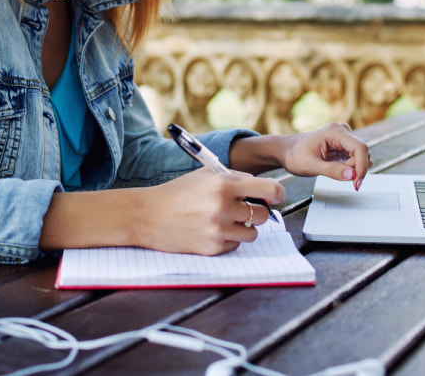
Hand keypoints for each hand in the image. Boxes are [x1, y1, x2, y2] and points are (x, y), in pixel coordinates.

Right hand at [134, 168, 285, 255]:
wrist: (147, 216)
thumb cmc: (177, 193)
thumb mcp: (205, 175)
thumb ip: (234, 178)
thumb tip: (262, 188)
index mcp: (222, 184)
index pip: (268, 189)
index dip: (278, 193)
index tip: (277, 196)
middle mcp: (222, 208)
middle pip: (262, 214)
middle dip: (256, 211)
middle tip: (244, 208)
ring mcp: (218, 230)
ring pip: (252, 233)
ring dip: (244, 227)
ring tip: (226, 220)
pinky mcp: (212, 248)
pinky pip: (236, 245)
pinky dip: (229, 239)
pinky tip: (212, 231)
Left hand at [279, 122, 369, 189]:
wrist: (287, 151)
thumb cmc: (295, 155)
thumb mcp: (311, 166)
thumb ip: (332, 171)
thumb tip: (352, 175)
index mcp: (335, 131)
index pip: (360, 148)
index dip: (362, 167)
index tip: (356, 183)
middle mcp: (343, 131)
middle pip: (362, 153)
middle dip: (355, 169)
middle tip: (336, 175)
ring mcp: (344, 138)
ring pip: (361, 157)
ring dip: (353, 168)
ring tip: (332, 169)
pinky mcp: (344, 145)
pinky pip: (356, 158)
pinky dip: (350, 168)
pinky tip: (336, 168)